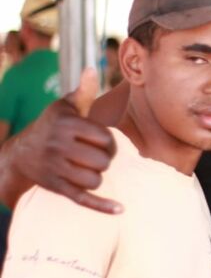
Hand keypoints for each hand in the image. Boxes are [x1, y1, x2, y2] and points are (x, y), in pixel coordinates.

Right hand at [8, 68, 119, 212]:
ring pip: (96, 179)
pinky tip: (121, 209)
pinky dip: (102, 206)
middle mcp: (60, 147)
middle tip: (96, 155)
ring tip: (89, 167)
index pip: (105, 138)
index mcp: (67, 126)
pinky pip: (83, 199)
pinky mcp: (57, 187)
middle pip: (103, 161)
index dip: (110, 141)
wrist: (21, 153)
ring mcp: (57, 169)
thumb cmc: (52, 126)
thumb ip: (82, 91)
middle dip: (106, 159)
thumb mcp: (64, 107)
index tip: (101, 140)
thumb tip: (92, 69)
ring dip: (98, 175)